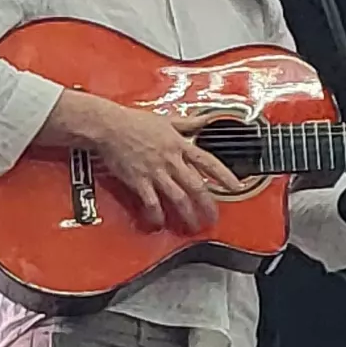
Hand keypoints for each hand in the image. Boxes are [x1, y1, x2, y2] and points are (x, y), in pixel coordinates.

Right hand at [51, 91, 239, 234]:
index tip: (237, 187)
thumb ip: (188, 123)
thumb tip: (205, 119)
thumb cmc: (134, 122)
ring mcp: (155, 171)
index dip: (225, 176)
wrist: (109, 126)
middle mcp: (170, 160)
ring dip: (187, 214)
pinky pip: (152, 202)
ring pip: (178, 198)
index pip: (209, 162)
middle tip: (213, 218)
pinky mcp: (139, 180)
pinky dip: (157, 215)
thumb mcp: (166, 119)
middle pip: (196, 186)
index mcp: (179, 145)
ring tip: (193, 226)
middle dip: (208, 205)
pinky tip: (160, 223)